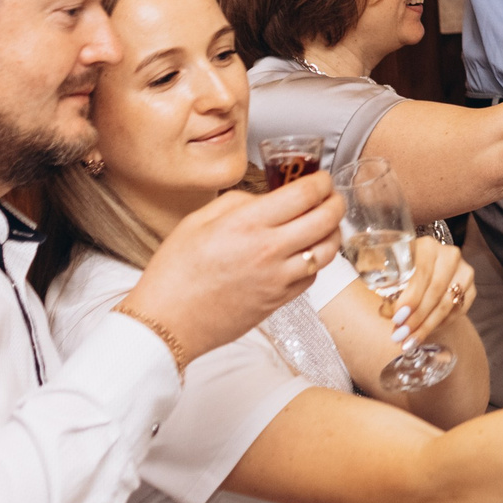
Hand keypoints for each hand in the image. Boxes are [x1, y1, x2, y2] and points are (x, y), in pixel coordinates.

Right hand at [123, 172, 345, 364]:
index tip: (322, 178)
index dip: (321, 181)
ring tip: (326, 224)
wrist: (167, 323)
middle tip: (331, 197)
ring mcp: (278, 278)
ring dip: (333, 232)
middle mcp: (269, 250)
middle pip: (325, 219)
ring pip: (327, 250)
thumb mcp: (196, 221)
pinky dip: (316, 261)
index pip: (304, 194)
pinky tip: (306, 253)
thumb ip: (237, 202)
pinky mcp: (279, 301)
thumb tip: (265, 199)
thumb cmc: (174, 273)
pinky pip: (312, 276)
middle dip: (335, 202)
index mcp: (247, 224)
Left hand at [386, 233, 474, 348]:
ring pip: (447, 304)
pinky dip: (440, 324)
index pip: (422, 273)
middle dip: (417, 317)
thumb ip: (387, 286)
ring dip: (427, 326)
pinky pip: (458, 311)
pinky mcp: (471, 288)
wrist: (426, 269)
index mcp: (427, 246)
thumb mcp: (392, 271)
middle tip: (401, 335)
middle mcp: (449, 256)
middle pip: (436, 291)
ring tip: (411, 340)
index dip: (410, 298)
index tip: (398, 318)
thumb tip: (387, 311)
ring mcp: (464, 272)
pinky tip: (426, 332)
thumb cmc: (404, 270)